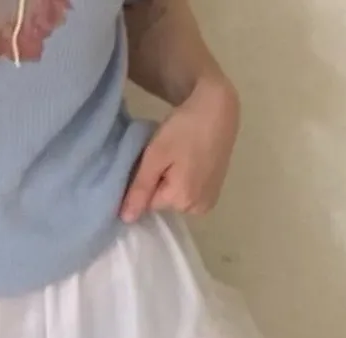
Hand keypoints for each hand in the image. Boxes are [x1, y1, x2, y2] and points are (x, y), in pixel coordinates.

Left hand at [121, 75, 239, 222]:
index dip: (146, 181)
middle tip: (168, 155)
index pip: (148, 203)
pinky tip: (191, 162)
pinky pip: (189, 194)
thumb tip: (127, 220)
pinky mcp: (214, 193)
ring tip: (181, 157)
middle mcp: (197, 209)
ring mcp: (208, 202)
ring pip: (176, 198)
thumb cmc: (185, 128)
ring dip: (173, 182)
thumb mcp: (156, 155)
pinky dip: (185, 181)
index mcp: (181, 201)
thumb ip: (140, 189)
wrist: (218, 109)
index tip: (154, 160)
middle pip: (163, 202)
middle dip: (160, 182)